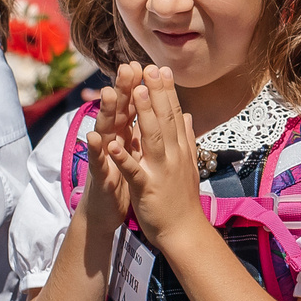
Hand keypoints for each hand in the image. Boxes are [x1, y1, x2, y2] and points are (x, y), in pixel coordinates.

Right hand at [78, 73, 138, 236]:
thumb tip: (151, 108)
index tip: (148, 64)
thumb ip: (141, 129)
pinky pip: (97, 161)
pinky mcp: (99, 176)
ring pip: (104, 130)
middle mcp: (112, 141)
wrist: (106, 211)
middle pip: (118, 111)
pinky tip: (94, 137)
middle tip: (127, 66)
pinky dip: (96, 149)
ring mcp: (103, 157)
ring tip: (110, 92)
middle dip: (123, 89)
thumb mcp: (135, 152)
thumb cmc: (122, 180)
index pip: (134, 106)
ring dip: (107, 112)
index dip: (140, 87)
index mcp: (126, 135)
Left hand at [107, 67, 207, 248]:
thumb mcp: (187, 165)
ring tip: (136, 92)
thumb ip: (186, 139)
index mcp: (179, 149)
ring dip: (144, 114)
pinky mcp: (147, 187)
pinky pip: (133, 170)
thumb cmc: (183, 200)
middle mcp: (173, 155)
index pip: (174, 115)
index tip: (161, 69)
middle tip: (149, 68)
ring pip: (152, 137)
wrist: (185, 232)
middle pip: (165, 119)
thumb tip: (188, 117)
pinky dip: (123, 156)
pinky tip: (112, 143)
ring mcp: (161, 170)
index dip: (167, 92)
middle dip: (156, 93)